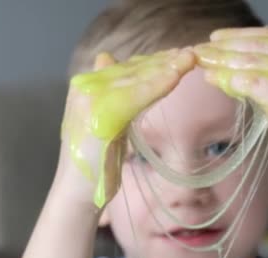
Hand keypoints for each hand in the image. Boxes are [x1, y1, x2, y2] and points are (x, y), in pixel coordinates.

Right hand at [54, 49, 195, 207]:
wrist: (78, 193)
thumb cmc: (94, 163)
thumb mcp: (102, 121)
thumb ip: (108, 94)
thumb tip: (106, 57)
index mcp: (84, 88)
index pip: (124, 68)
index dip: (152, 61)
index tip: (176, 57)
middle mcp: (85, 88)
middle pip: (132, 69)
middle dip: (163, 61)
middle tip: (190, 54)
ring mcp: (91, 99)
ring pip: (137, 78)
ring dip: (166, 67)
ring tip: (189, 59)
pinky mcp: (103, 114)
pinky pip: (137, 95)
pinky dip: (158, 85)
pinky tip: (176, 77)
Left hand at [194, 26, 267, 187]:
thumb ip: (264, 77)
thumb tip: (229, 64)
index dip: (238, 35)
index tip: (214, 39)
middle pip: (258, 47)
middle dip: (225, 48)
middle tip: (200, 51)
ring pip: (254, 63)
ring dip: (224, 62)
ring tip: (203, 64)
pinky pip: (256, 84)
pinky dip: (233, 81)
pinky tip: (216, 81)